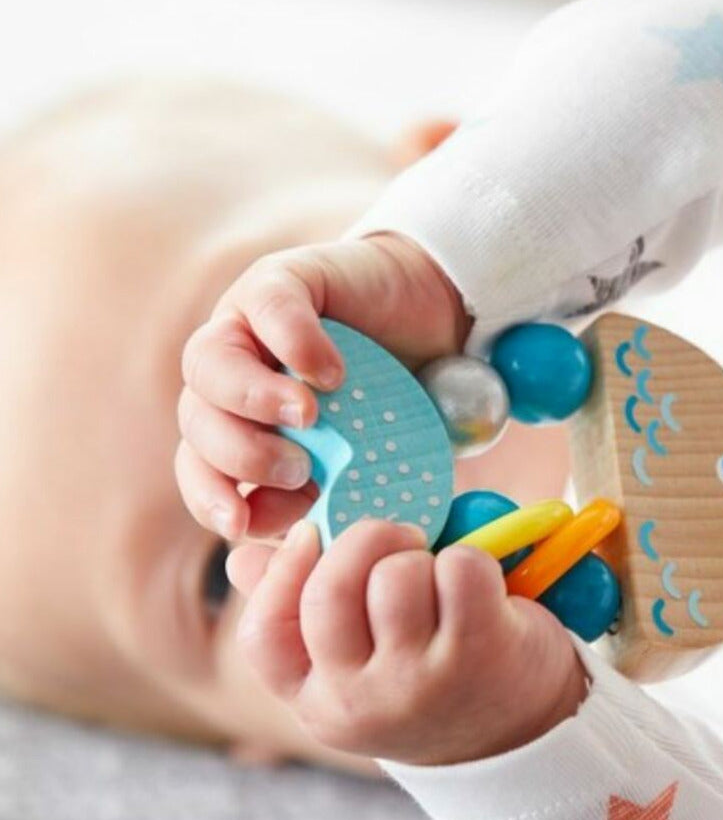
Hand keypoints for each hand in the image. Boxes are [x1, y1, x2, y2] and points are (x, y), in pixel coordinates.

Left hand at [175, 232, 468, 541]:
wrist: (430, 317)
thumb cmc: (396, 397)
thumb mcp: (363, 459)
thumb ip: (327, 496)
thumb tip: (297, 539)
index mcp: (239, 424)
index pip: (198, 469)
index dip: (210, 499)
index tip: (241, 525)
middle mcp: (230, 376)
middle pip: (194, 420)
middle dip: (239, 455)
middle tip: (297, 469)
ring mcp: (247, 324)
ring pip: (205, 363)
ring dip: (251, 399)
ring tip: (307, 417)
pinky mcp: (281, 281)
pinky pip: (267, 307)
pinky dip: (294, 341)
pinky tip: (331, 372)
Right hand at [228, 519, 588, 765]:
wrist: (522, 737)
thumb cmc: (428, 680)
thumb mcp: (359, 664)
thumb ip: (302, 612)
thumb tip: (244, 558)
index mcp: (319, 702)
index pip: (263, 636)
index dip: (281, 572)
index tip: (310, 535)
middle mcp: (362, 700)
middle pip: (329, 592)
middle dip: (363, 541)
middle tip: (398, 539)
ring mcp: (421, 681)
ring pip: (396, 575)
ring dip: (422, 555)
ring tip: (439, 573)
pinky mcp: (480, 652)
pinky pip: (459, 568)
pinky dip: (472, 559)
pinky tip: (480, 585)